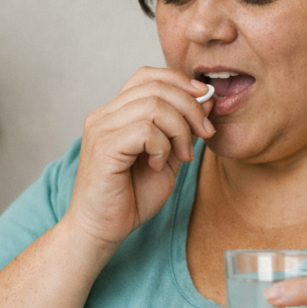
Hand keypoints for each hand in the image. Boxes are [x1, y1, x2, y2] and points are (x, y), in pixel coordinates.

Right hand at [63, 67, 214, 249]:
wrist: (100, 231)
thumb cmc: (130, 198)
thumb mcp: (167, 159)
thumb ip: (181, 131)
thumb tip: (206, 100)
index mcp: (116, 113)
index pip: (147, 76)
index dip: (180, 81)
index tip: (205, 100)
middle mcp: (104, 115)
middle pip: (155, 87)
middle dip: (190, 107)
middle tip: (204, 133)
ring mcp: (100, 129)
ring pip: (153, 105)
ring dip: (180, 129)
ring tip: (183, 155)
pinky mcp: (103, 147)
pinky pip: (144, 130)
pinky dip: (162, 146)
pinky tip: (158, 166)